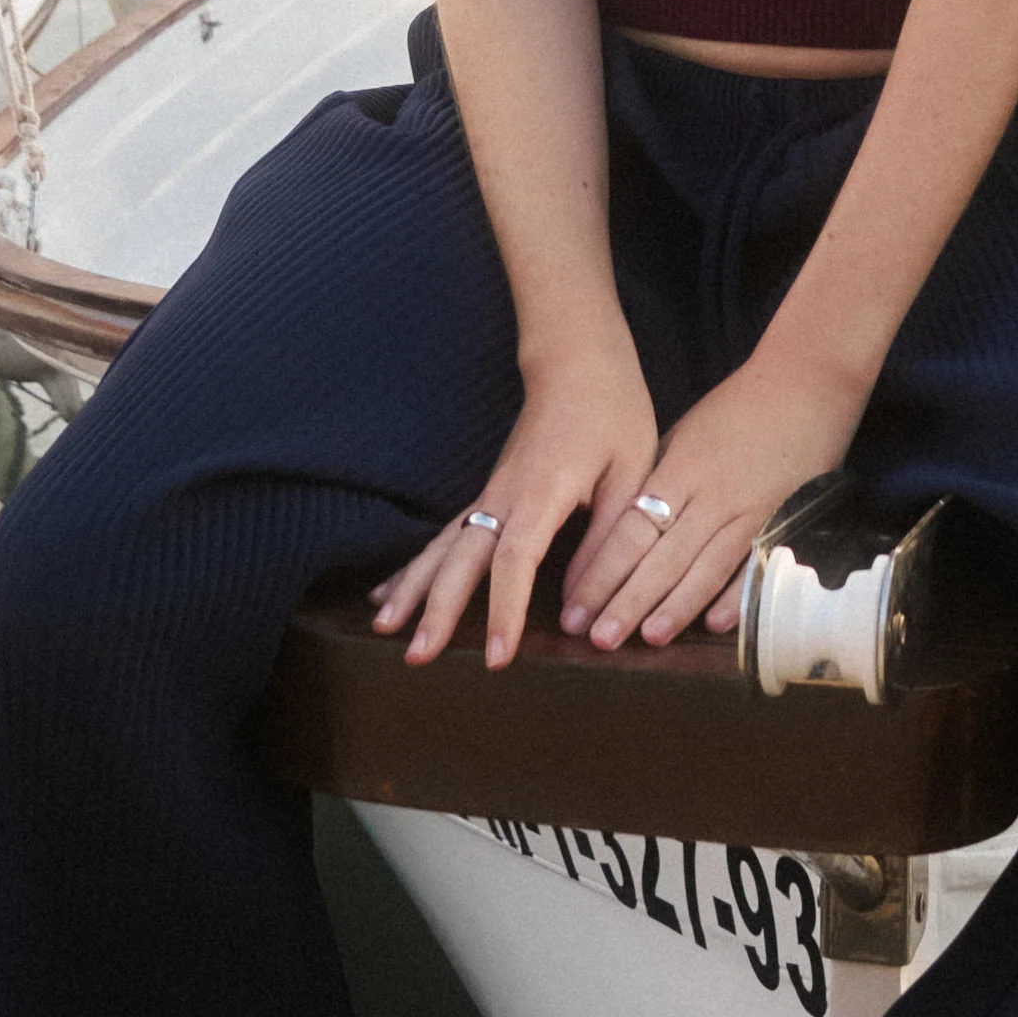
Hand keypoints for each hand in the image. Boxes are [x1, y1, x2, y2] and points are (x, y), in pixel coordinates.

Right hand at [372, 340, 656, 672]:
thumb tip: (583, 605)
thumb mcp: (632, 475)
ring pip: (441, 547)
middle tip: (418, 657)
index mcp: (542, 491)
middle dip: (437, 609)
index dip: (505, 610)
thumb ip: (608, 541)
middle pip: (461, 558)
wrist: (578, 359)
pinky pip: (444, 537)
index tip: (498, 657)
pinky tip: (387, 594)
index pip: (515, 560)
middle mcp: (504, 495)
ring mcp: (490, 493)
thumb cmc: (613, 412)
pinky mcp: (489, 494)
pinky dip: (414, 567)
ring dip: (412, 589)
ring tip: (385, 630)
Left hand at [553, 346, 868, 658]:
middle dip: (627, 601)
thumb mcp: (685, 435)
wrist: (807, 382)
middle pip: (662, 557)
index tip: (575, 607)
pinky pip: (756, 564)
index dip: (601, 573)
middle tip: (598, 639)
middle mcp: (710, 494)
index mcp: (679, 469)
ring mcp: (750, 509)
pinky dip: (738, 594)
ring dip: (676, 607)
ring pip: (706, 567)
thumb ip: (659, 480)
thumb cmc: (739, 408)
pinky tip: (717, 624)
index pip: (630, 531)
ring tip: (648, 639)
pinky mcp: (785, 519)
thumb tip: (626, 526)